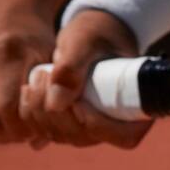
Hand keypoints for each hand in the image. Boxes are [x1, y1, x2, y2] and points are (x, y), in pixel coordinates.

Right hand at [0, 0, 55, 142]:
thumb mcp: (52, 60)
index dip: (21, 128)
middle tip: (18, 135)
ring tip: (4, 129)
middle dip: (3, 133)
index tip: (34, 133)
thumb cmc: (36, 38)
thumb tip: (40, 144)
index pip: (8, 107)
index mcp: (10, 53)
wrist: (8, 5)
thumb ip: (54, 96)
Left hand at [18, 9, 151, 148]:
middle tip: (45, 75)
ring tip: (38, 76)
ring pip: (63, 136)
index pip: (122, 136)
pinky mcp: (72, 123)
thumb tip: (55, 105)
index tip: (77, 100)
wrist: (90, 33)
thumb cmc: (97, 33)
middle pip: (84, 136)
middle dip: (57, 112)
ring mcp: (93, 126)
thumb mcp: (84, 42)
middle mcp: (117, 122)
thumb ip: (71, 68)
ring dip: (40, 111)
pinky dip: (32, 114)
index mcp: (138, 106)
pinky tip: (30, 90)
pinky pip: (49, 131)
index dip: (96, 124)